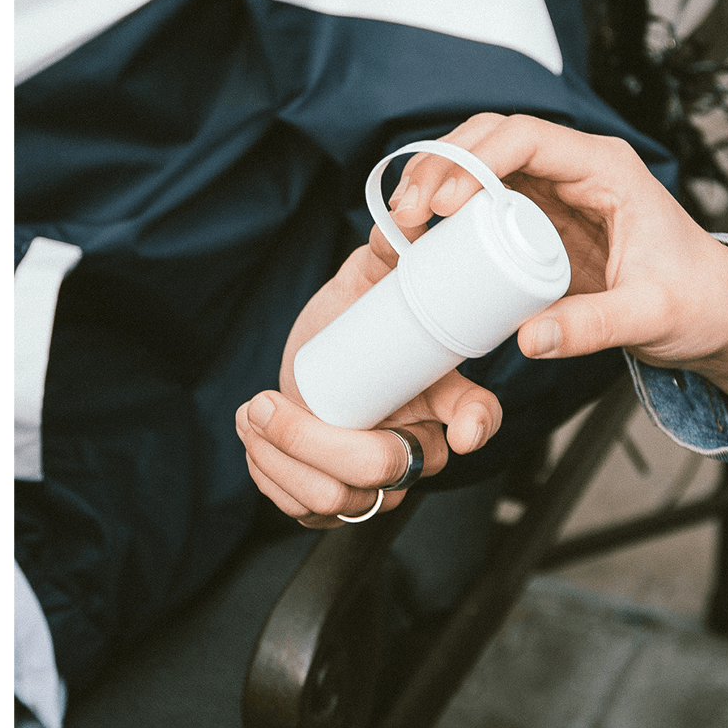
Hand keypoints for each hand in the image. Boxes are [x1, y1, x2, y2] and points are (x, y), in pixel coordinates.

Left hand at [235, 221, 501, 527]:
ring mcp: (379, 482)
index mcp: (440, 395)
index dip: (475, 426)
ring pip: (339, 495)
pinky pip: (307, 510)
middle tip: (265, 404)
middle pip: (386, 466)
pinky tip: (254, 439)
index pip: (476, 416)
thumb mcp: (360, 285)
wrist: (305, 368)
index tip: (463, 431)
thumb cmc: (342, 328)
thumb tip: (401, 216)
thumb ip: (383, 253)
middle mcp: (416, 446)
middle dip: (313, 441)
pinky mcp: (339, 502)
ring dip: (279, 456)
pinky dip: (267, 473)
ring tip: (251, 413)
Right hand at [389, 113, 727, 423]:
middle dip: (442, 165)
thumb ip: (593, 327)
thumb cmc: (696, 300)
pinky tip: (423, 236)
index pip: (530, 138)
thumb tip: (528, 339)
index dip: (477, 162)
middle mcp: (576, 168)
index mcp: (607, 169)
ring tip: (401, 221)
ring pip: (481, 163)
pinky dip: (449, 211)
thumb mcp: (651, 315)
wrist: (711, 312)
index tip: (443, 203)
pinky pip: (484, 201)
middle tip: (406, 210)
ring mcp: (555, 192)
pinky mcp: (540, 220)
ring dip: (436, 183)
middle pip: (493, 138)